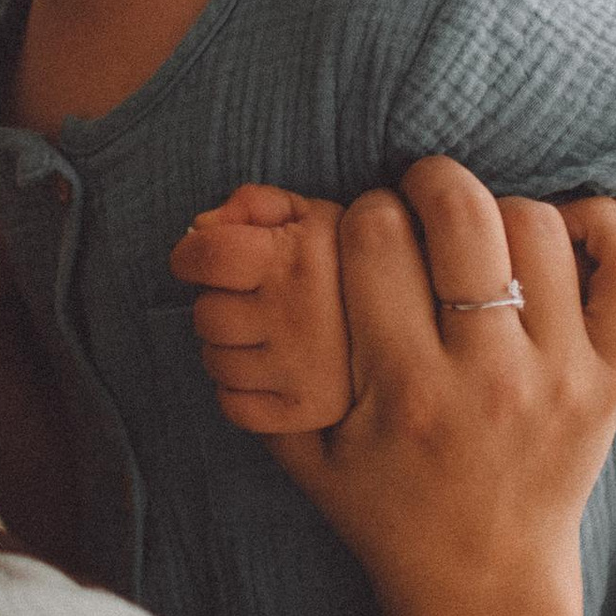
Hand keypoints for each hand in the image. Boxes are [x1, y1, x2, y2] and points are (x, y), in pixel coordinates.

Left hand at [168, 186, 354, 434]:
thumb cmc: (354, 262)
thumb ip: (257, 204)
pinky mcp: (304, 412)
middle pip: (205, 313)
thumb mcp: (317, 214)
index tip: (198, 259)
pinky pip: (233, 405)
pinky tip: (272, 370)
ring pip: (215, 361)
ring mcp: (300, 369)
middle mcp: (297, 315)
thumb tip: (200, 227)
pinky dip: (241, 390)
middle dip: (220, 303)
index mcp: (298, 260)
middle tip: (254, 300)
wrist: (424, 323)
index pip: (206, 255)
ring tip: (269, 334)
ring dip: (229, 347)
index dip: (190, 255)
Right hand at [269, 158, 615, 615]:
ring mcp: (561, 376)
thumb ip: (270, 370)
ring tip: (479, 233)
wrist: (483, 584)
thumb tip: (247, 272)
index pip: (374, 238)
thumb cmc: (386, 511)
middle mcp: (488, 379)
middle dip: (428, 181)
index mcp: (404, 391)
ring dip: (500, 210)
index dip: (364, 213)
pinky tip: (558, 234)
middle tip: (418, 193)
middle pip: (461, 213)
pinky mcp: (613, 380)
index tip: (367, 229)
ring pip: (538, 226)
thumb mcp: (307, 451)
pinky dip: (598, 228)